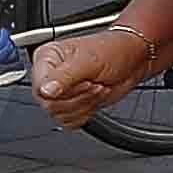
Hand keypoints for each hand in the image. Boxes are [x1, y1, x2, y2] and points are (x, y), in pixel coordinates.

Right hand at [29, 28, 151, 128]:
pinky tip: (94, 98)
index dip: (62, 90)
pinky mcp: (69, 104)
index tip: (83, 82)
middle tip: (94, 83)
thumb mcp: (90, 60)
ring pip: (59, 114)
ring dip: (85, 104)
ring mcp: (59, 91)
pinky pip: (68, 121)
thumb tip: (45, 90)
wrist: (132, 60)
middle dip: (79, 97)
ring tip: (97, 87)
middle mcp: (49, 75)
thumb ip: (65, 76)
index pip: (39, 86)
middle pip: (49, 104)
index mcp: (47, 58)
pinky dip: (85, 114)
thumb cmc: (113, 51)